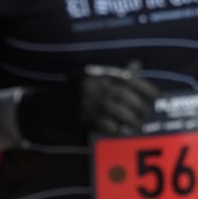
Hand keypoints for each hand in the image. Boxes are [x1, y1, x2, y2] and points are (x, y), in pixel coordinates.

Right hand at [17, 62, 157, 144]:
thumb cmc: (70, 93)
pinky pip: (108, 127)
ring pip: (120, 114)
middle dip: (140, 108)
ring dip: (132, 121)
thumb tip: (137, 65)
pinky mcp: (82, 122)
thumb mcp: (89, 78)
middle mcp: (94, 87)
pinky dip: (117, 131)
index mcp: (97, 74)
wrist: (41, 109)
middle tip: (145, 115)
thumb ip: (114, 73)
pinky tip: (121, 132)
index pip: (128, 78)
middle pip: (126, 98)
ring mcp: (88, 105)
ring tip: (136, 126)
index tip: (156, 95)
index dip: (145, 87)